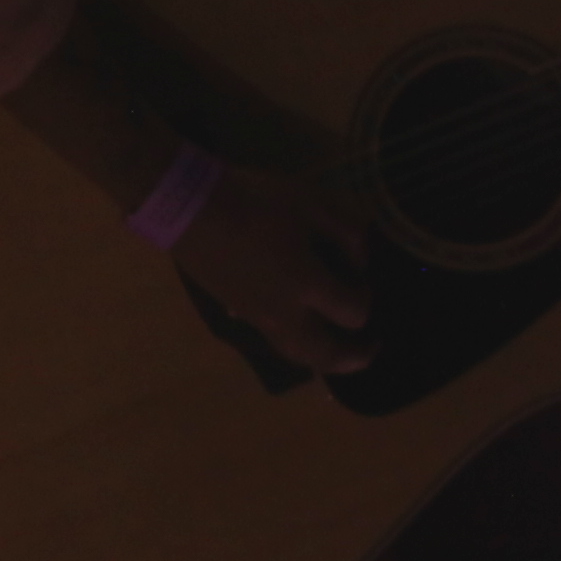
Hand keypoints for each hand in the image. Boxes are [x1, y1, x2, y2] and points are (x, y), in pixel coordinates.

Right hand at [169, 161, 371, 374]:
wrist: (190, 210)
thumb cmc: (252, 200)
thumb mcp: (308, 202)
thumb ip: (345, 231)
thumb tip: (364, 257)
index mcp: (307, 283)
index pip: (352, 311)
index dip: (367, 300)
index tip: (367, 282)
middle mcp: (286, 313)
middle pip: (326, 353)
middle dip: (354, 356)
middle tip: (370, 347)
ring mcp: (260, 318)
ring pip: (298, 355)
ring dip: (325, 360)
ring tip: (339, 353)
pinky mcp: (240, 315)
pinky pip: (277, 343)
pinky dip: (299, 347)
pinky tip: (303, 331)